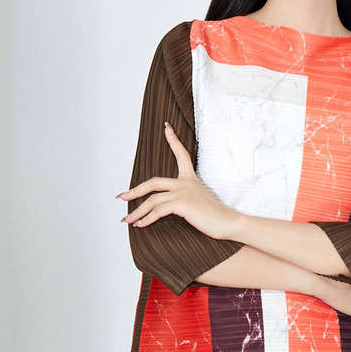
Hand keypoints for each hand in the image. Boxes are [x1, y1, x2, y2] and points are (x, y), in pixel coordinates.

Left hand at [118, 123, 239, 239]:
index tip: (166, 127)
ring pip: (152, 199)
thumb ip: (185, 199)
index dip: (173, 140)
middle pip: (153, 182)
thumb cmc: (214, 216)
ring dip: (137, 212)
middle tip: (122, 197)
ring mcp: (183, 192)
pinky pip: (158, 210)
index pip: (181, 154)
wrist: (228, 222)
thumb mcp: (199, 202)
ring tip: (128, 221)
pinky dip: (147, 218)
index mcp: (190, 179)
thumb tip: (167, 206)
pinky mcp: (182, 203)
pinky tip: (141, 225)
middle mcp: (185, 182)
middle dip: (135, 191)